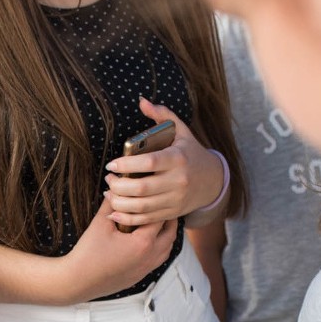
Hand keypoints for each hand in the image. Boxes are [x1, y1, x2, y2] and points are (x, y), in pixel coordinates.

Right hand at [61, 194, 177, 301]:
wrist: (78, 282)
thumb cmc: (88, 253)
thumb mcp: (100, 224)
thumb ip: (112, 203)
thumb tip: (115, 186)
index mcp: (143, 242)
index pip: (160, 216)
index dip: (157, 202)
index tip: (155, 193)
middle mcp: (150, 257)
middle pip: (171, 232)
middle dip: (167, 217)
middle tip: (161, 204)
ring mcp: (146, 268)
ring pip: (168, 248)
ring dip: (166, 233)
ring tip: (157, 220)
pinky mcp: (140, 276)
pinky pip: (159, 259)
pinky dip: (160, 247)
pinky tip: (149, 239)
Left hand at [103, 98, 223, 230]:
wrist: (212, 181)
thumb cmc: (190, 152)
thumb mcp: (181, 131)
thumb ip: (161, 116)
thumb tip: (142, 101)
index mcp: (178, 158)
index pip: (149, 163)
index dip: (127, 165)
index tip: (112, 164)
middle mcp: (178, 181)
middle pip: (142, 188)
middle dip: (118, 185)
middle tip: (108, 178)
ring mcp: (175, 200)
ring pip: (141, 207)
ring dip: (119, 202)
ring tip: (109, 192)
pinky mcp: (171, 213)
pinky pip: (145, 220)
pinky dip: (127, 219)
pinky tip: (114, 212)